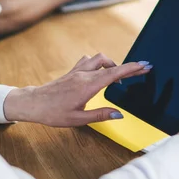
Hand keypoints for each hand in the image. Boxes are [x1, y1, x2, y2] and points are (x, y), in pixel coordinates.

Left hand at [3, 54, 152, 126]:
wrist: (33, 103)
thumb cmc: (53, 113)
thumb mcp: (78, 119)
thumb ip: (100, 115)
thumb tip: (119, 115)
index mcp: (88, 86)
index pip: (115, 74)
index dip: (132, 69)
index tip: (145, 66)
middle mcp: (84, 75)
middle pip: (111, 64)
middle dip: (128, 66)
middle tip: (142, 69)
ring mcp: (78, 71)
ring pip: (100, 59)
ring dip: (112, 64)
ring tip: (118, 77)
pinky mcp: (73, 71)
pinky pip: (89, 61)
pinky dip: (99, 64)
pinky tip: (100, 73)